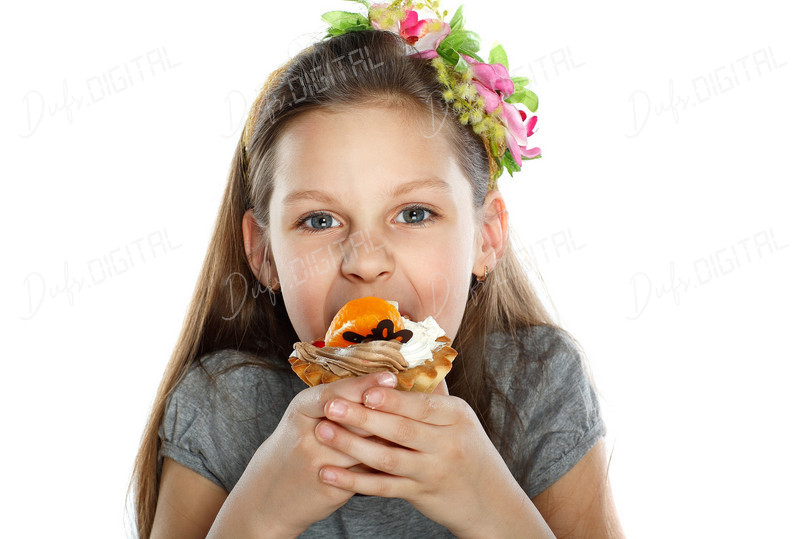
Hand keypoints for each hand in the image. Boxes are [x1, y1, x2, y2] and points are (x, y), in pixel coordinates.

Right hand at [208, 372, 397, 537]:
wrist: (268, 494)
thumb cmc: (295, 446)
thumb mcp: (304, 417)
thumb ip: (335, 400)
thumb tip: (381, 381)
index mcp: (301, 410)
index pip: (335, 392)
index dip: (364, 384)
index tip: (390, 377)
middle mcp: (307, 434)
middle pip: (355, 418)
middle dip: (385, 409)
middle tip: (414, 401)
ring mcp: (318, 462)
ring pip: (365, 445)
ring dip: (392, 436)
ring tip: (418, 425)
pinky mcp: (330, 487)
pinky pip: (366, 471)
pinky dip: (386, 461)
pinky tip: (405, 453)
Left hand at [313, 380, 552, 537]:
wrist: (491, 501)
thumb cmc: (468, 451)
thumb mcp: (459, 420)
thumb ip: (431, 397)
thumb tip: (401, 360)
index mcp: (457, 416)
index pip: (422, 404)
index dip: (392, 398)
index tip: (364, 390)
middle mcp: (448, 443)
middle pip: (401, 429)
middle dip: (363, 417)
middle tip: (331, 406)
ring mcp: (434, 471)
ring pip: (387, 458)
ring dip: (352, 445)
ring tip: (323, 432)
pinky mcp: (421, 494)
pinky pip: (383, 487)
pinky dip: (354, 481)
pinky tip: (329, 473)